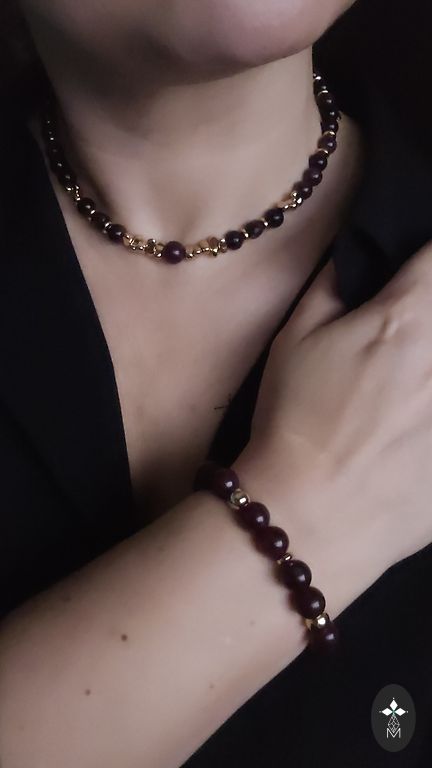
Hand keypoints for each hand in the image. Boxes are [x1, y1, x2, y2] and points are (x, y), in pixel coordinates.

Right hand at [235, 244, 431, 615]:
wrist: (308, 515)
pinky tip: (419, 424)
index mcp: (408, 319)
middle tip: (409, 339)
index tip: (422, 267)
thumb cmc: (294, 421)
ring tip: (409, 389)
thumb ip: (334, 284)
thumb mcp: (295, 339)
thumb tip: (357, 253)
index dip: (430, 255)